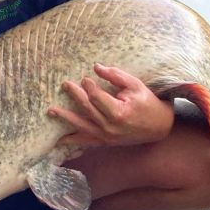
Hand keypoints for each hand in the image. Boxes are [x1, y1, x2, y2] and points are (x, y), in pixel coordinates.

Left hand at [47, 63, 174, 146]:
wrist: (158, 127)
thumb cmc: (147, 102)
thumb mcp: (135, 85)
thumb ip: (115, 75)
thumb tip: (96, 67)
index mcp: (119, 112)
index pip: (97, 98)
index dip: (89, 87)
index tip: (84, 78)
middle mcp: (110, 127)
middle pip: (87, 110)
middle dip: (75, 96)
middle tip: (65, 84)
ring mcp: (106, 137)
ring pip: (82, 126)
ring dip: (66, 118)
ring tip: (51, 111)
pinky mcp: (105, 142)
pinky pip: (85, 141)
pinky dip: (72, 141)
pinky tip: (58, 140)